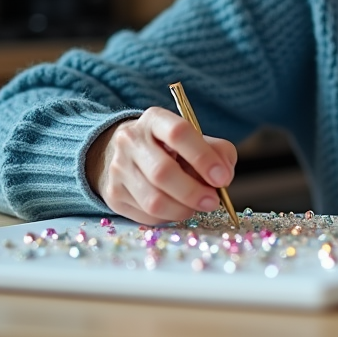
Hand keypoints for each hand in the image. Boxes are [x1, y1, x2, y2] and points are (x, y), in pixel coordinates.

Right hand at [86, 107, 235, 224]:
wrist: (124, 154)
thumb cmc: (170, 148)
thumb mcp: (195, 139)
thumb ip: (218, 151)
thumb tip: (224, 177)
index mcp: (154, 119)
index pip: (178, 133)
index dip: (203, 158)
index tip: (222, 178)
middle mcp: (130, 141)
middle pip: (162, 172)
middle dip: (193, 192)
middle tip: (212, 201)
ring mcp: (118, 169)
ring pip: (153, 200)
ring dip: (183, 209)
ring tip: (196, 206)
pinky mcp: (113, 195)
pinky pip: (146, 215)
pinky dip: (168, 217)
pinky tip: (176, 208)